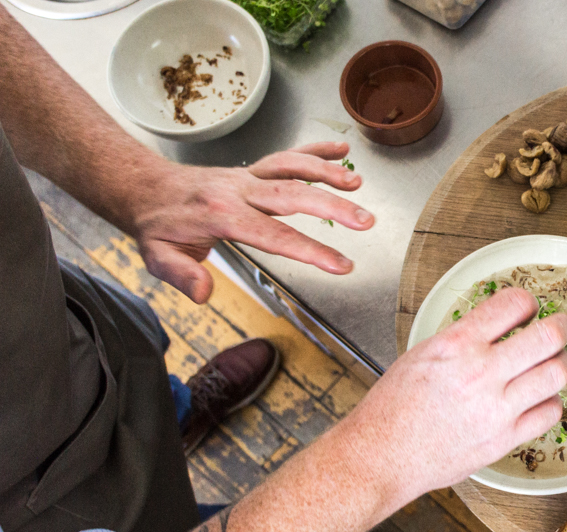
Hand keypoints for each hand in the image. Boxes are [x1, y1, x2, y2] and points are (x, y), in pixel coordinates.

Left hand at [125, 142, 371, 303]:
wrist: (147, 189)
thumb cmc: (158, 227)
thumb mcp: (158, 257)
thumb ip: (182, 274)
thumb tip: (203, 293)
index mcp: (222, 215)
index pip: (275, 235)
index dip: (311, 250)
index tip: (341, 264)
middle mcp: (239, 190)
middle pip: (292, 194)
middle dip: (332, 206)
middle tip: (365, 220)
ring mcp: (247, 176)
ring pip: (292, 167)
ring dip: (326, 172)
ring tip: (358, 182)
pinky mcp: (252, 170)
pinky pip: (286, 155)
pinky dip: (314, 150)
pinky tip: (341, 150)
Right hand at [341, 287, 566, 499]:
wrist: (381, 456)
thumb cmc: (394, 407)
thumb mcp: (423, 353)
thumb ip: (463, 337)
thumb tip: (498, 324)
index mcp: (457, 344)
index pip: (513, 304)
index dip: (528, 301)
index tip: (529, 308)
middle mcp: (481, 373)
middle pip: (549, 336)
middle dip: (562, 325)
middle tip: (560, 326)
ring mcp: (497, 409)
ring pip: (557, 373)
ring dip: (560, 362)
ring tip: (553, 362)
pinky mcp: (504, 440)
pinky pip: (550, 413)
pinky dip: (551, 401)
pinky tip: (539, 398)